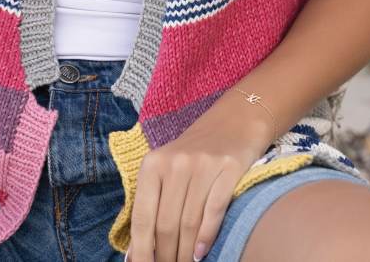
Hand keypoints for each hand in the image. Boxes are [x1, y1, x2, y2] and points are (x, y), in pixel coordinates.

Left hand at [124, 101, 271, 261]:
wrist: (233, 121)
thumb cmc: (194, 154)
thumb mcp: (166, 170)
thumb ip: (151, 205)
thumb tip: (135, 252)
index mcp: (153, 164)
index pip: (142, 217)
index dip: (141, 250)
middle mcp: (175, 163)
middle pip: (166, 224)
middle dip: (165, 256)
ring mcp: (203, 166)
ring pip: (189, 223)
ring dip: (184, 253)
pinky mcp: (229, 169)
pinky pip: (214, 211)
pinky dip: (206, 237)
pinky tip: (201, 253)